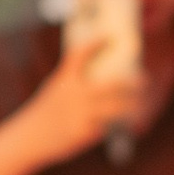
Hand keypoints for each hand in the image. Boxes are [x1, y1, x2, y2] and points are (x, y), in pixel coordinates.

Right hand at [11, 35, 142, 166]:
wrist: (29, 138)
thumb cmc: (45, 112)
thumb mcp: (56, 90)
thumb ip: (76, 83)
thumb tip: (105, 80)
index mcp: (64, 79)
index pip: (79, 54)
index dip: (95, 43)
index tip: (108, 36)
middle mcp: (74, 94)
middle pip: (113, 84)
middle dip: (133, 83)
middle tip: (144, 80)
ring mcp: (80, 113)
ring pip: (117, 108)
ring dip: (132, 106)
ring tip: (140, 105)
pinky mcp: (83, 132)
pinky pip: (106, 127)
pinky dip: (114, 126)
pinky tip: (121, 125)